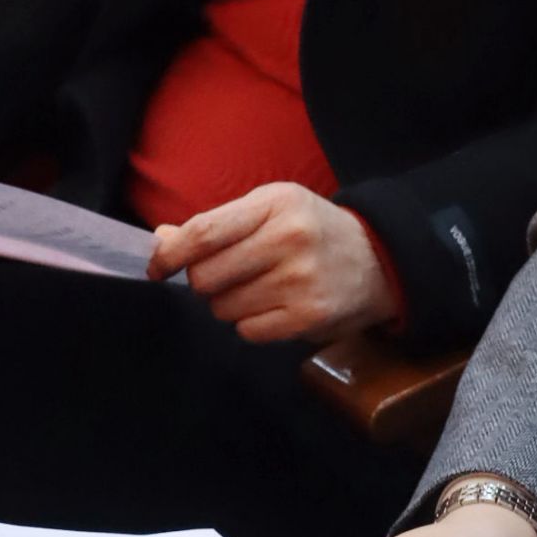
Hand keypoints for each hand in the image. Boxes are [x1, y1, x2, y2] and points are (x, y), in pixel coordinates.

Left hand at [149, 182, 392, 344]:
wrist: (378, 259)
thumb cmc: (312, 230)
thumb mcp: (271, 210)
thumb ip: (217, 224)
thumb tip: (161, 240)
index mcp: (276, 204)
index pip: (204, 233)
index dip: (170, 254)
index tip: (157, 267)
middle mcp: (289, 239)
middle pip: (206, 277)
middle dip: (206, 281)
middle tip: (229, 275)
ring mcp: (300, 280)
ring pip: (223, 308)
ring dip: (229, 304)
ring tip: (259, 288)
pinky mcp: (308, 317)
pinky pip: (247, 331)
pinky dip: (252, 324)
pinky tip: (276, 306)